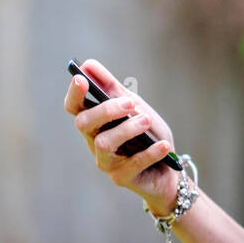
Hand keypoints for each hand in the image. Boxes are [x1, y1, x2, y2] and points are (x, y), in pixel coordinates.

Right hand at [64, 58, 180, 216]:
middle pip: (84, 124)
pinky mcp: (121, 178)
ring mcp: (106, 162)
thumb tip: (88, 64)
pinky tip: (164, 145)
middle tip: (130, 103)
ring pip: (103, 144)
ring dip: (127, 130)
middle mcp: (94, 142)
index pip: (74, 107)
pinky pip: (133, 164)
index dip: (74, 93)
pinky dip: (150, 152)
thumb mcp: (134, 107)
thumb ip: (112, 87)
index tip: (81, 79)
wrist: (169, 169)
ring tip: (146, 121)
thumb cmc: (148, 135)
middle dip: (106, 110)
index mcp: (95, 123)